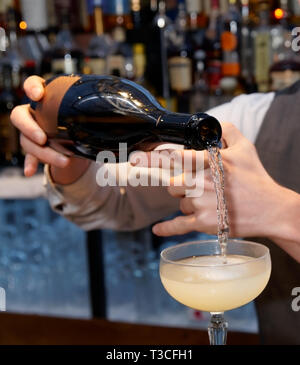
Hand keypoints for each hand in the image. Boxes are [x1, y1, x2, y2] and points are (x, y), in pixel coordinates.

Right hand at [10, 76, 89, 182]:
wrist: (80, 139)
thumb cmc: (85, 120)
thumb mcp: (90, 113)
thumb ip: (99, 111)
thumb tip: (121, 118)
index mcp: (48, 97)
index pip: (33, 84)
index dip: (32, 88)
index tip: (39, 95)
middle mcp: (35, 113)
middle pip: (20, 116)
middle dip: (29, 128)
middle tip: (43, 138)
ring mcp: (33, 130)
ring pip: (27, 141)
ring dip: (44, 153)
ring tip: (65, 161)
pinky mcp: (35, 147)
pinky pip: (29, 156)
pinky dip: (31, 163)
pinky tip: (32, 172)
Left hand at [152, 123, 287, 240]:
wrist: (270, 209)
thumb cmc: (256, 178)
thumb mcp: (246, 147)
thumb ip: (227, 131)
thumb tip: (211, 125)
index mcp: (210, 162)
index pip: (175, 157)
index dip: (154, 157)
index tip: (136, 157)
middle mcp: (202, 183)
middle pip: (172, 183)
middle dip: (179, 183)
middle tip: (196, 184)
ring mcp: (201, 204)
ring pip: (178, 202)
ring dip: (187, 200)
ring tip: (211, 200)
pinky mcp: (204, 223)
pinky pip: (178, 226)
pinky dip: (167, 228)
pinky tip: (157, 229)